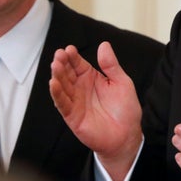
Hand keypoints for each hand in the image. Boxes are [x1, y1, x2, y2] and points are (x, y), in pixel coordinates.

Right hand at [49, 41, 142, 180]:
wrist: (127, 135)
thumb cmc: (125, 110)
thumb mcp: (122, 82)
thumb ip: (111, 65)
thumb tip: (104, 45)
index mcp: (92, 78)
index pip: (78, 64)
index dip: (73, 56)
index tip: (69, 49)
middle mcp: (81, 88)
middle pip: (67, 73)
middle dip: (62, 63)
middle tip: (59, 55)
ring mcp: (75, 101)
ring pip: (62, 86)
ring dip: (57, 76)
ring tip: (55, 65)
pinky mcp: (72, 116)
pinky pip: (62, 103)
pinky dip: (57, 94)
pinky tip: (54, 84)